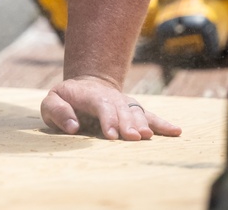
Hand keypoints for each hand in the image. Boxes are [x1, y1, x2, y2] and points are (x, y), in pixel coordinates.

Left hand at [40, 76, 181, 140]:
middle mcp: (110, 97)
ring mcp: (123, 103)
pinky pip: (149, 116)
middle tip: (133, 138)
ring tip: (147, 137)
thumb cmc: (65, 101)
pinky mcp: (133, 111)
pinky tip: (176, 131)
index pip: (101, 104)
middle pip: (122, 108)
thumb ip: (58, 112)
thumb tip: (73, 126)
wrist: (84, 88)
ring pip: (136, 111)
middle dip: (128, 123)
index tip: (111, 135)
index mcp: (89, 94)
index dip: (108, 119)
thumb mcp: (51, 103)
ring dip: (143, 124)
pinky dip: (162, 123)